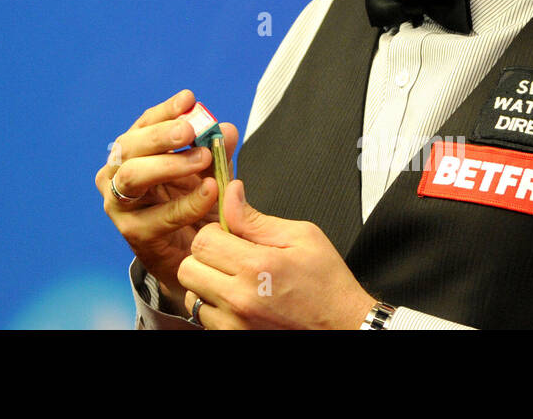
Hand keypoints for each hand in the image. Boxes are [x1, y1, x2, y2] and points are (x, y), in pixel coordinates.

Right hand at [95, 89, 238, 312]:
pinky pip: (160, 215)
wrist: (194, 256)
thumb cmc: (195, 207)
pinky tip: (209, 191)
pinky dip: (186, 203)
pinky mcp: (134, 233)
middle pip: (128, 147)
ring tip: (202, 157)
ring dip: (168, 164)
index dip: (165, 111)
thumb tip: (226, 129)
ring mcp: (120, 205)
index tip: (189, 100)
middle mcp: (116, 175)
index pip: (143, 124)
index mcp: (133, 153)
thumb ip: (216, 152)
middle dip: (159, 135)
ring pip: (132, 176)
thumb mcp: (208, 173)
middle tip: (190, 129)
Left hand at [178, 178, 376, 328]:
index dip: (214, 232)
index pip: (203, 241)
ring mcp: (235, 325)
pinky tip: (237, 300)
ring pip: (192, 295)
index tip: (229, 235)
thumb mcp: (302, 237)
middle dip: (205, 257)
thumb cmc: (327, 285)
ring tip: (234, 281)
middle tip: (228, 257)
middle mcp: (240, 299)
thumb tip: (230, 193)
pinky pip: (204, 318)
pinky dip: (215, 308)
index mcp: (257, 267)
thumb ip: (256, 218)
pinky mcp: (234, 338)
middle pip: (189, 269)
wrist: (343, 327)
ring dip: (207, 285)